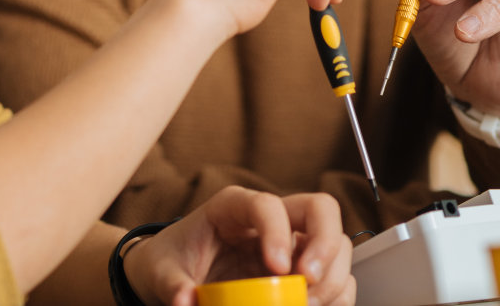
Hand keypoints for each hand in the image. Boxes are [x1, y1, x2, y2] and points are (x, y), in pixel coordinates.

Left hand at [123, 186, 353, 305]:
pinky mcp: (301, 270)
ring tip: (306, 304)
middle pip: (320, 209)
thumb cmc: (173, 260)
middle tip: (308, 281)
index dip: (277, 232)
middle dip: (325, 245)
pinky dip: (336, 297)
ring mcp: (291, 243)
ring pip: (337, 244)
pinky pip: (337, 278)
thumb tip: (185, 300)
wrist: (175, 273)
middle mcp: (271, 219)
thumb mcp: (162, 270)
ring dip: (332, 278)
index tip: (277, 268)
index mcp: (234, 207)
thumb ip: (172, 284)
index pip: (267, 204)